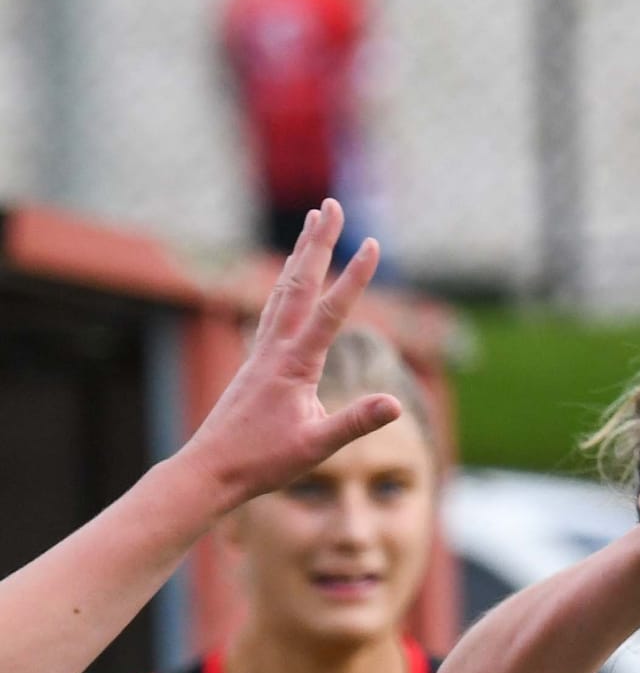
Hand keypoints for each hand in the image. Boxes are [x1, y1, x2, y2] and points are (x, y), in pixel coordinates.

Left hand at [183, 203, 398, 510]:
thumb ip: (356, 422)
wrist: (212, 467)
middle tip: (331, 205)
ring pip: (283, 290)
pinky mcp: (256, 360)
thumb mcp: (317, 446)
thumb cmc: (263, 462)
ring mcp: (262, 351)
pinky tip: (288, 281)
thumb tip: (395, 404)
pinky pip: (273, 311)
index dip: (354, 278)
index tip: (372, 245)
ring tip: (311, 225)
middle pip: (300, 282)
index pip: (330, 312)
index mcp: (294, 364)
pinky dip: (285, 286)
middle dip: (318, 243)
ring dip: (300, 255)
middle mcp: (274, 347)